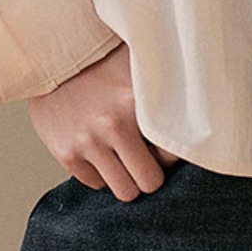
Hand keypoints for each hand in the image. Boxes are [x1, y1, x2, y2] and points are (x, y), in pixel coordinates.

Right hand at [26, 42, 179, 201]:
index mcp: (136, 102)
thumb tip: (199, 106)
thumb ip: (164, 87)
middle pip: (150, 182)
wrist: (52, 59)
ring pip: (124, 191)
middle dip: (151, 176)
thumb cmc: (102, 61)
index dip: (171, 154)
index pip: (171, 152)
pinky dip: (101, 174)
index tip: (165, 147)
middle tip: (148, 162)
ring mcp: (88, 142)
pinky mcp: (67, 154)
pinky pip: (95, 184)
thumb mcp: (137, 65)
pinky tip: (102, 152)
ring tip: (126, 161)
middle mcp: (114, 125)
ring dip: (128, 180)